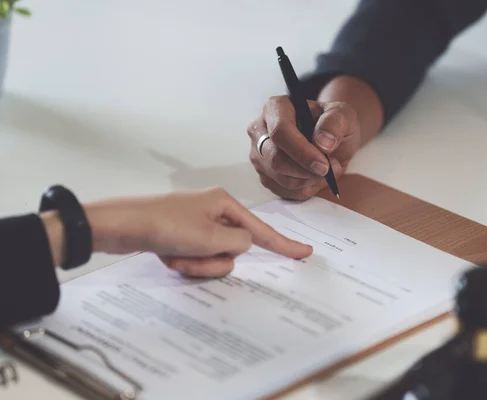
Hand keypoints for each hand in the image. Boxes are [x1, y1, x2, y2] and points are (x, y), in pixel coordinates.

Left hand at [44, 188, 312, 276]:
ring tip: (175, 256)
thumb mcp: (209, 237)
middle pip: (233, 249)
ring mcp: (197, 225)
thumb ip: (238, 243)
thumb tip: (243, 245)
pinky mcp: (182, 237)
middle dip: (213, 260)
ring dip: (197, 264)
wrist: (120, 226)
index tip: (305, 252)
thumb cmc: (165, 226)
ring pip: (214, 258)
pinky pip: (197, 259)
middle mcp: (214, 213)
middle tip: (190, 256)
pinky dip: (184, 262)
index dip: (284, 244)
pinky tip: (167, 256)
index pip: (261, 230)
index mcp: (225, 204)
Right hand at [247, 96, 360, 199]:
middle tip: (329, 170)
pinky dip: (305, 189)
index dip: (302, 152)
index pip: (280, 132)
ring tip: (327, 170)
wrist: (330, 138)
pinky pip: (283, 191)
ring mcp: (259, 155)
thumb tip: (322, 143)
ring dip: (309, 180)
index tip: (323, 165)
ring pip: (280, 178)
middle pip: (276, 159)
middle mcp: (260, 131)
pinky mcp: (265, 175)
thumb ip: (334, 123)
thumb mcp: (342, 115)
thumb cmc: (332, 123)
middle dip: (306, 171)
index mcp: (276, 108)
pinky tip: (316, 178)